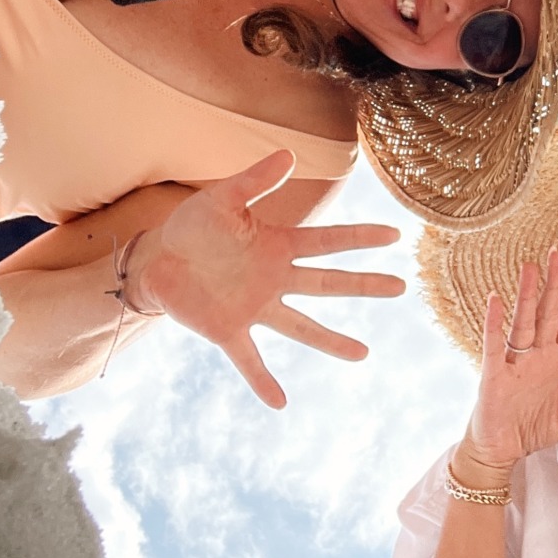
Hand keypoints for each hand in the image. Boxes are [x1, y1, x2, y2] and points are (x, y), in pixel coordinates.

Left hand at [128, 151, 403, 409]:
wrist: (157, 258)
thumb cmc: (193, 225)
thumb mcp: (223, 197)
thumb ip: (255, 180)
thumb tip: (289, 154)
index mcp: (278, 245)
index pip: (328, 241)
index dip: (360, 238)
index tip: (394, 235)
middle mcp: (275, 279)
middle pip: (327, 283)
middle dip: (364, 285)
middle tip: (400, 287)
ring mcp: (255, 307)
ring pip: (300, 327)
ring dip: (330, 341)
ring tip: (362, 353)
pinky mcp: (228, 330)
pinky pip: (249, 359)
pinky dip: (262, 380)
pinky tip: (279, 403)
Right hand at [456, 253, 557, 472]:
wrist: (501, 452)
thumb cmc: (531, 429)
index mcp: (556, 362)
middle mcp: (537, 356)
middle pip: (547, 313)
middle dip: (554, 284)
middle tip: (557, 253)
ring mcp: (515, 363)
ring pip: (523, 322)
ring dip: (526, 295)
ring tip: (529, 267)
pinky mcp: (494, 376)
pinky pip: (494, 345)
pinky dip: (495, 324)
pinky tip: (496, 300)